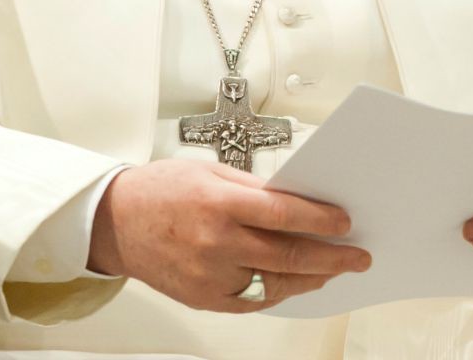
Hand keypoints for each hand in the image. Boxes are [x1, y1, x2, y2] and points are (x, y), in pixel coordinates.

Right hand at [87, 158, 371, 311]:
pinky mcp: (205, 299)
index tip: (344, 222)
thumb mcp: (209, 173)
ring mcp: (210, 277)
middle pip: (288, 255)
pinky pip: (254, 300)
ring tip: (333, 270)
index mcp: (218, 204)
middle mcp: (215, 244)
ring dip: (312, 278)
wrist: (115, 223)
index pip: (284, 214)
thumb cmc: (160, 192)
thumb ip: (254, 189)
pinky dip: (281, 291)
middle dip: (331, 257)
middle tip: (357, 257)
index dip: (321, 220)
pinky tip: (297, 282)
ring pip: (276, 283)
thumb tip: (298, 201)